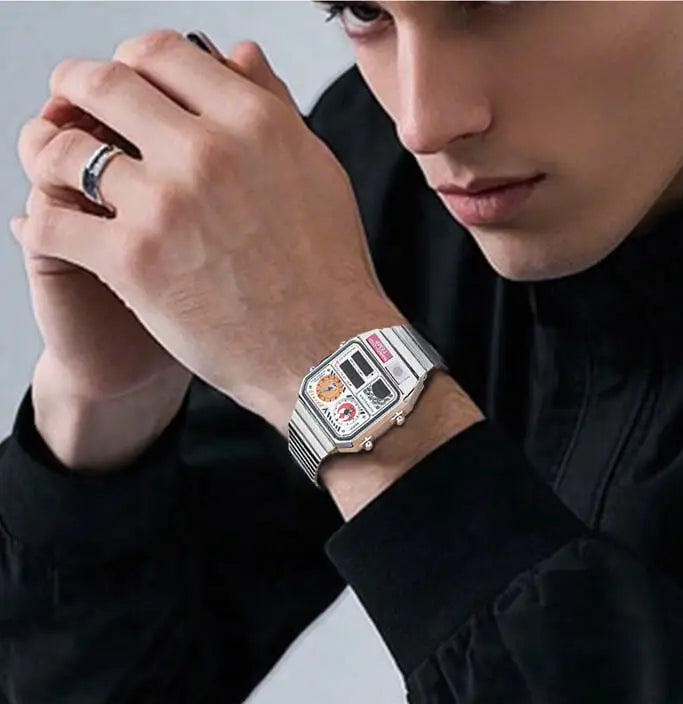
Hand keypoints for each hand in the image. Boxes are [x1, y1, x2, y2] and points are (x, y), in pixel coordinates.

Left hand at [11, 30, 401, 427]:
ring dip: (49, 157)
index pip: (162, 53)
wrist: (327, 356)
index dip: (131, 62)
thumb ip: (272, 108)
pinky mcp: (135, 261)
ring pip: (67, 151)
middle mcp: (207, 151)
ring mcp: (165, 205)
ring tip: (52, 173)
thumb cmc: (327, 275)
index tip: (124, 84)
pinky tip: (50, 233)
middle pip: (104, 84)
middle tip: (68, 108)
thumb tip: (238, 54)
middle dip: (75, 90)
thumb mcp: (316, 172)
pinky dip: (41, 227)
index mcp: (252, 122)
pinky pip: (55, 225)